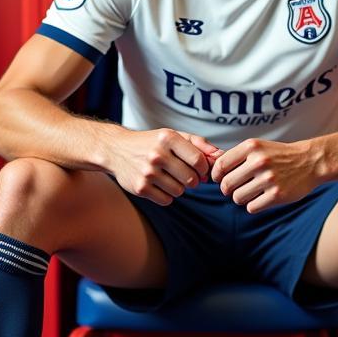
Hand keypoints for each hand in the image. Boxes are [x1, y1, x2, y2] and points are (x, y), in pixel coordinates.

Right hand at [106, 128, 222, 205]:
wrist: (116, 150)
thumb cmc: (151, 143)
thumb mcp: (173, 136)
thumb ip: (199, 144)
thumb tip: (221, 156)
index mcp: (168, 138)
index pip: (199, 161)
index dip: (204, 168)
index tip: (200, 168)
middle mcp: (157, 155)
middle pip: (191, 180)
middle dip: (193, 180)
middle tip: (184, 174)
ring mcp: (147, 173)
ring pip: (180, 191)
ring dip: (179, 187)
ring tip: (168, 177)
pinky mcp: (140, 188)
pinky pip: (167, 200)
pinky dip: (166, 195)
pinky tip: (158, 184)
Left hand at [211, 138, 318, 212]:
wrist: (310, 162)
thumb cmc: (279, 156)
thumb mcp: (258, 147)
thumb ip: (236, 156)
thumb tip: (211, 168)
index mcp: (251, 147)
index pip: (220, 165)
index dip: (217, 176)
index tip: (220, 179)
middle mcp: (258, 161)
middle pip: (227, 184)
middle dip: (227, 190)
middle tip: (234, 189)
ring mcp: (268, 179)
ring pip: (237, 198)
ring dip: (241, 198)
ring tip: (251, 192)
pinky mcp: (277, 195)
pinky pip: (251, 207)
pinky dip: (253, 205)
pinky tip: (261, 198)